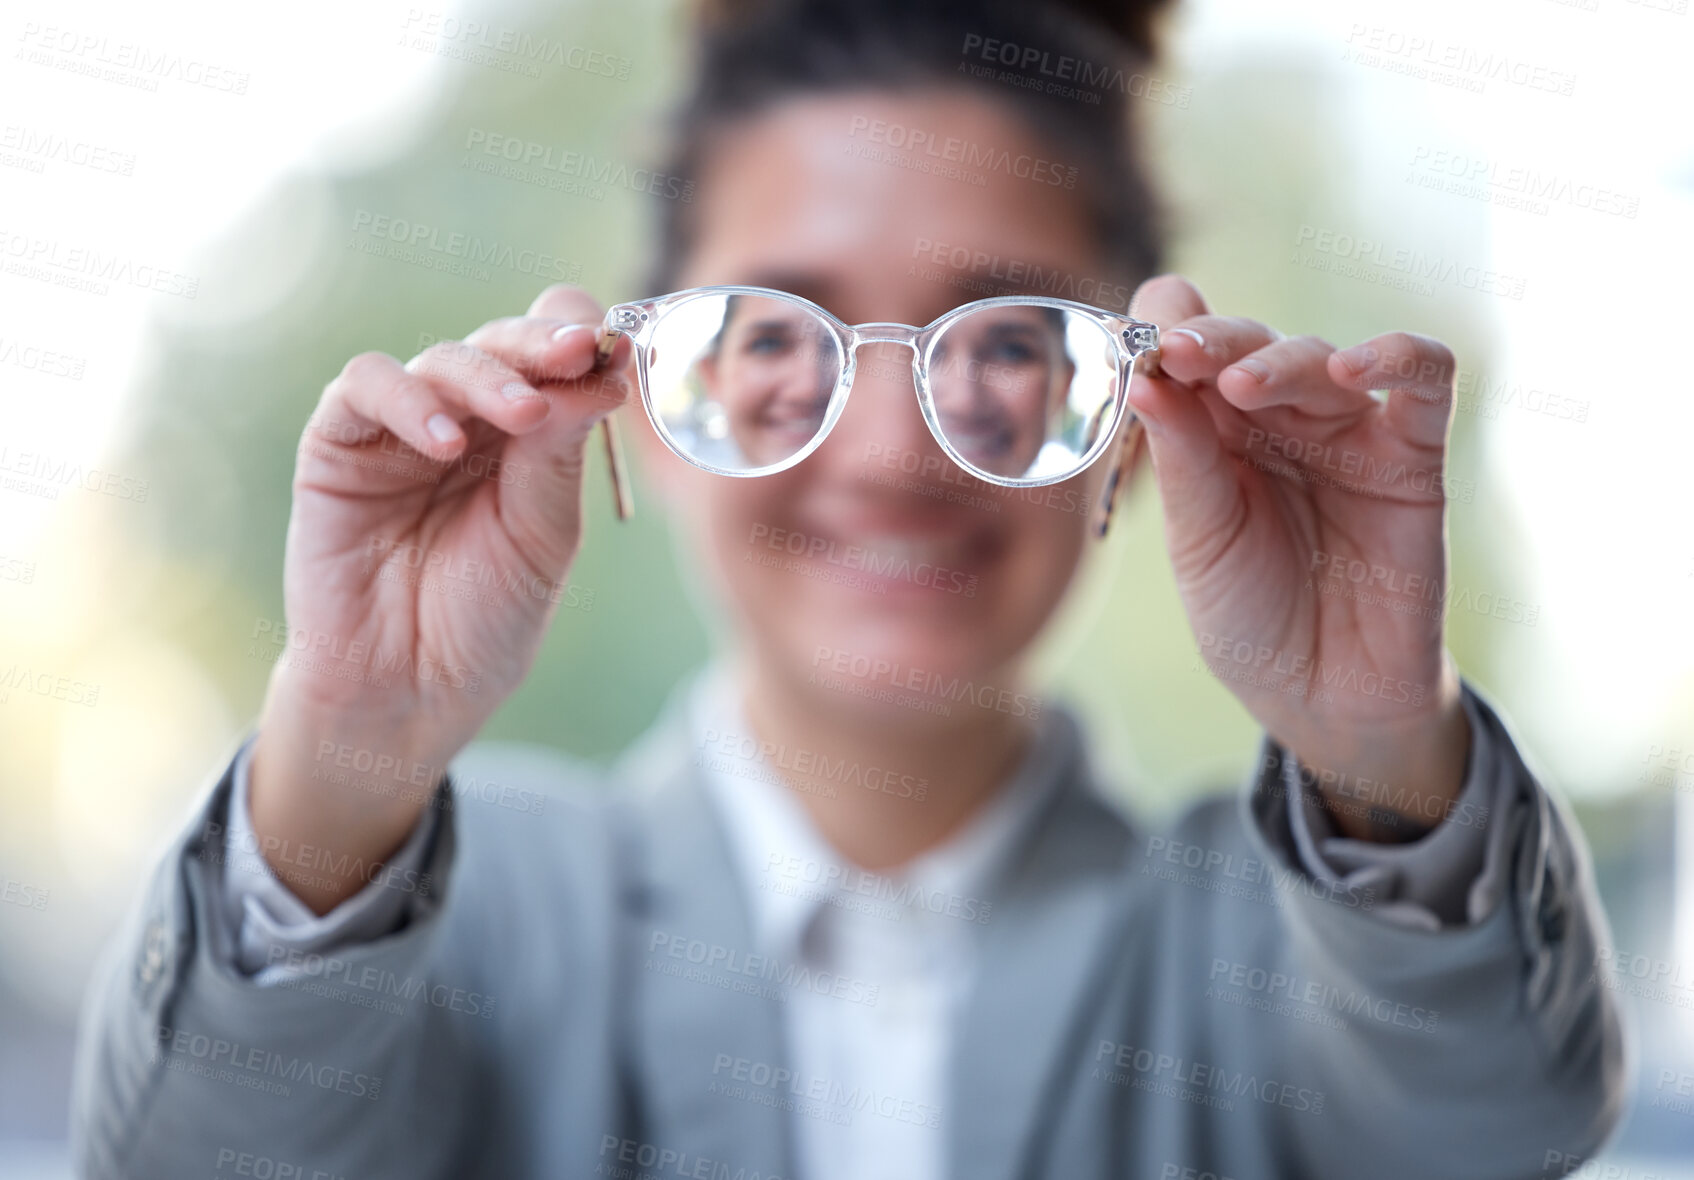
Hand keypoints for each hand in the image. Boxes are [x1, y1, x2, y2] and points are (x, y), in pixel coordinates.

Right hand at [249, 285, 631, 908]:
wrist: (408, 693)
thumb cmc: (484, 620)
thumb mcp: (543, 536)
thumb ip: (560, 455)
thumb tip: (596, 374)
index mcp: (527, 437)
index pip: (555, 360)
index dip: (585, 342)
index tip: (620, 348)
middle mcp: (465, 420)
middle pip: (503, 344)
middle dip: (544, 344)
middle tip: (579, 351)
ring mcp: (401, 428)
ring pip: (442, 359)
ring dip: (487, 376)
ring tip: (523, 414)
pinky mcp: (337, 446)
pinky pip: (362, 389)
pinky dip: (406, 401)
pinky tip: (442, 446)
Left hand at [1126, 275, 1470, 839]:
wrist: (1325, 700)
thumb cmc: (1253, 620)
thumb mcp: (1201, 543)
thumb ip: (1183, 460)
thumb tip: (1143, 379)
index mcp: (1213, 434)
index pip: (1188, 353)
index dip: (1162, 336)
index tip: (1134, 349)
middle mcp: (1279, 420)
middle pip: (1249, 344)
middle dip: (1211, 342)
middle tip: (1176, 355)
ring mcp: (1348, 431)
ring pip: (1319, 357)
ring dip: (1277, 359)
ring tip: (1241, 385)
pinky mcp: (1413, 455)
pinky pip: (1425, 381)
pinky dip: (1396, 358)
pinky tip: (1351, 369)